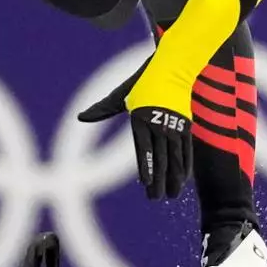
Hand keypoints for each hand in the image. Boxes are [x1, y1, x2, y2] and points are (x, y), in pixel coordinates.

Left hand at [77, 60, 193, 199]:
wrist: (172, 68)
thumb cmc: (142, 82)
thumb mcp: (120, 95)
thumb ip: (102, 110)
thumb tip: (79, 117)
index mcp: (140, 119)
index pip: (143, 149)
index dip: (146, 167)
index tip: (145, 184)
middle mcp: (158, 124)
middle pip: (160, 158)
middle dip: (159, 180)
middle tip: (155, 198)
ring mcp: (174, 126)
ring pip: (175, 157)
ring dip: (174, 178)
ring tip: (172, 196)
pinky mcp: (186, 125)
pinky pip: (186, 150)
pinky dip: (185, 165)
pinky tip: (184, 179)